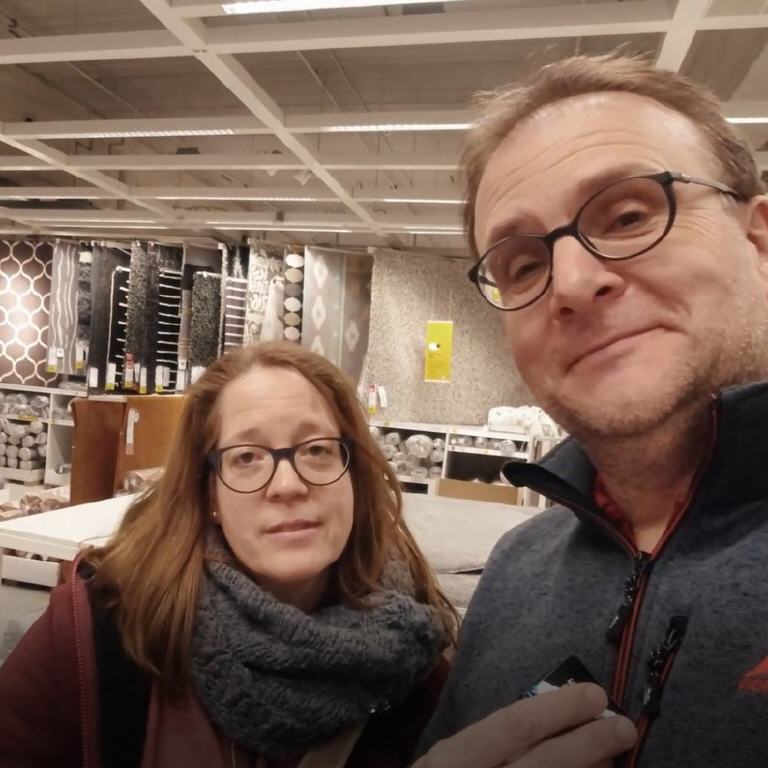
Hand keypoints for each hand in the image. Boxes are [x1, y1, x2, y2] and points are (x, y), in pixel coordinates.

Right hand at [414, 683, 635, 767]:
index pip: (514, 726)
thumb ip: (489, 743)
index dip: (558, 709)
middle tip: (623, 726)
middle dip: (590, 742)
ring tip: (616, 758)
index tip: (594, 693)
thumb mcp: (450, 762)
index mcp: (455, 760)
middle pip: (548, 763)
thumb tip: (553, 718)